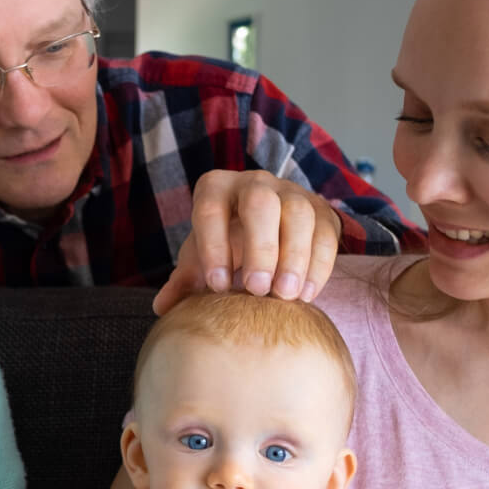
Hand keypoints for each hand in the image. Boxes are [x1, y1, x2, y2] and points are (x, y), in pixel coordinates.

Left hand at [154, 170, 340, 314]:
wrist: (268, 231)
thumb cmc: (226, 245)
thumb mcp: (203, 256)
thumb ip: (185, 279)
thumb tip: (162, 307)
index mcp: (217, 188)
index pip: (210, 208)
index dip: (213, 246)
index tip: (217, 288)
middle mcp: (255, 182)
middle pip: (260, 203)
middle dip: (259, 247)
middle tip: (256, 290)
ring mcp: (293, 193)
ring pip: (298, 214)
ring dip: (293, 257)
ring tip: (285, 296)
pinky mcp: (323, 212)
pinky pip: (325, 233)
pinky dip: (318, 265)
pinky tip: (306, 295)